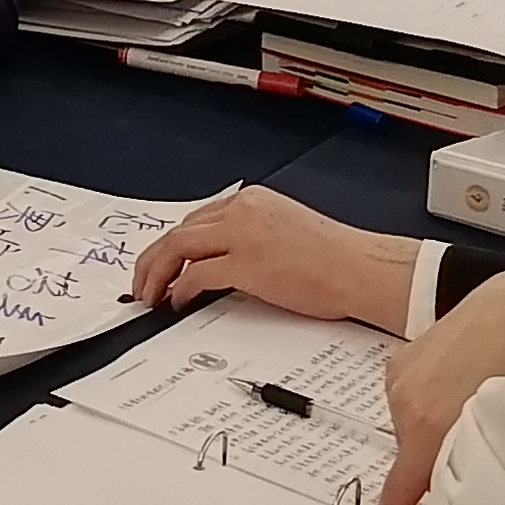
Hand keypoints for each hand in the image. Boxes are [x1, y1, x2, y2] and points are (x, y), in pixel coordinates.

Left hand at [128, 183, 420, 325]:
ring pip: (178, 246)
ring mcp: (242, 234)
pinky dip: (180, 288)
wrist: (363, 268)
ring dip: (156, 272)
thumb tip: (226, 262)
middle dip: (154, 258)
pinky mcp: (246, 263)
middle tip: (141, 284)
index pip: (198, 218)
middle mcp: (243, 210)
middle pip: (180, 230)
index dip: (173, 244)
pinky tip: (177, 303)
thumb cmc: (337, 259)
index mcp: (253, 201)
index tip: (161, 263)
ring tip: (148, 296)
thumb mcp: (287, 233)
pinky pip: (196, 274)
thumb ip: (254, 237)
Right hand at [361, 269, 504, 504]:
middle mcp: (406, 397)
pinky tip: (481, 376)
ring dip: (448, 420)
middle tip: (486, 452)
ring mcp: (408, 368)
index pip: (399, 491)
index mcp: (426, 424)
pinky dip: (446, 392)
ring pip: (424, 417)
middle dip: (444, 459)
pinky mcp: (417, 345)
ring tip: (492, 402)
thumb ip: (479, 466)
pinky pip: (427, 386)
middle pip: (418, 452)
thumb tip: (472, 495)